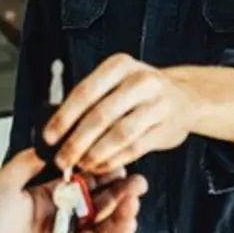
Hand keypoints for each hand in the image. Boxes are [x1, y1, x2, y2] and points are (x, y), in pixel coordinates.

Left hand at [0, 148, 148, 232]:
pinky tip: (128, 219)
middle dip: (120, 191)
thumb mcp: (3, 180)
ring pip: (104, 227)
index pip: (82, 185)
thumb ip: (28, 161)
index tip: (116, 162)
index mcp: (45, 202)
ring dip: (123, 211)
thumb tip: (47, 143)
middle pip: (99, 205)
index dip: (101, 175)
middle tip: (136, 179)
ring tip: (135, 195)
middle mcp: (59, 222)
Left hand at [43, 53, 195, 175]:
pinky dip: (115, 160)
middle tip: (62, 160)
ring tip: (82, 165)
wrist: (185, 97)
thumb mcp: (115, 82)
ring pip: (119, 134)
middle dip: (77, 142)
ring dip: (96, 154)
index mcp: (119, 66)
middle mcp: (140, 81)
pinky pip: (135, 148)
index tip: (49, 137)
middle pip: (101, 115)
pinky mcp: (166, 127)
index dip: (64, 117)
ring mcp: (157, 104)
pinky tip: (101, 166)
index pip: (85, 92)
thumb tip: (56, 130)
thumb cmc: (139, 92)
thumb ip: (89, 101)